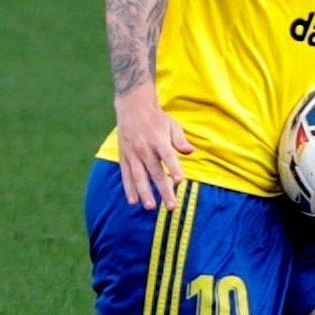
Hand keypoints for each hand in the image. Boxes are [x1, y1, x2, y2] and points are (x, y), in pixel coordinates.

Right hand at [114, 87, 193, 209]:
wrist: (132, 107)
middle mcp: (144, 149)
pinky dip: (129, 188)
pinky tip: (133, 201)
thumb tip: (190, 151)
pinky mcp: (123, 157)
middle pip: (155, 172)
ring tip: (150, 207)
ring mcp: (132, 154)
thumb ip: (180, 140)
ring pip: (138, 177)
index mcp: (159, 140)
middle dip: (163, 190)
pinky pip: (126, 175)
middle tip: (171, 206)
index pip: (168, 157)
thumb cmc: (157, 118)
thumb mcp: (172, 125)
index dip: (174, 169)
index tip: (180, 181)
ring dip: (144, 193)